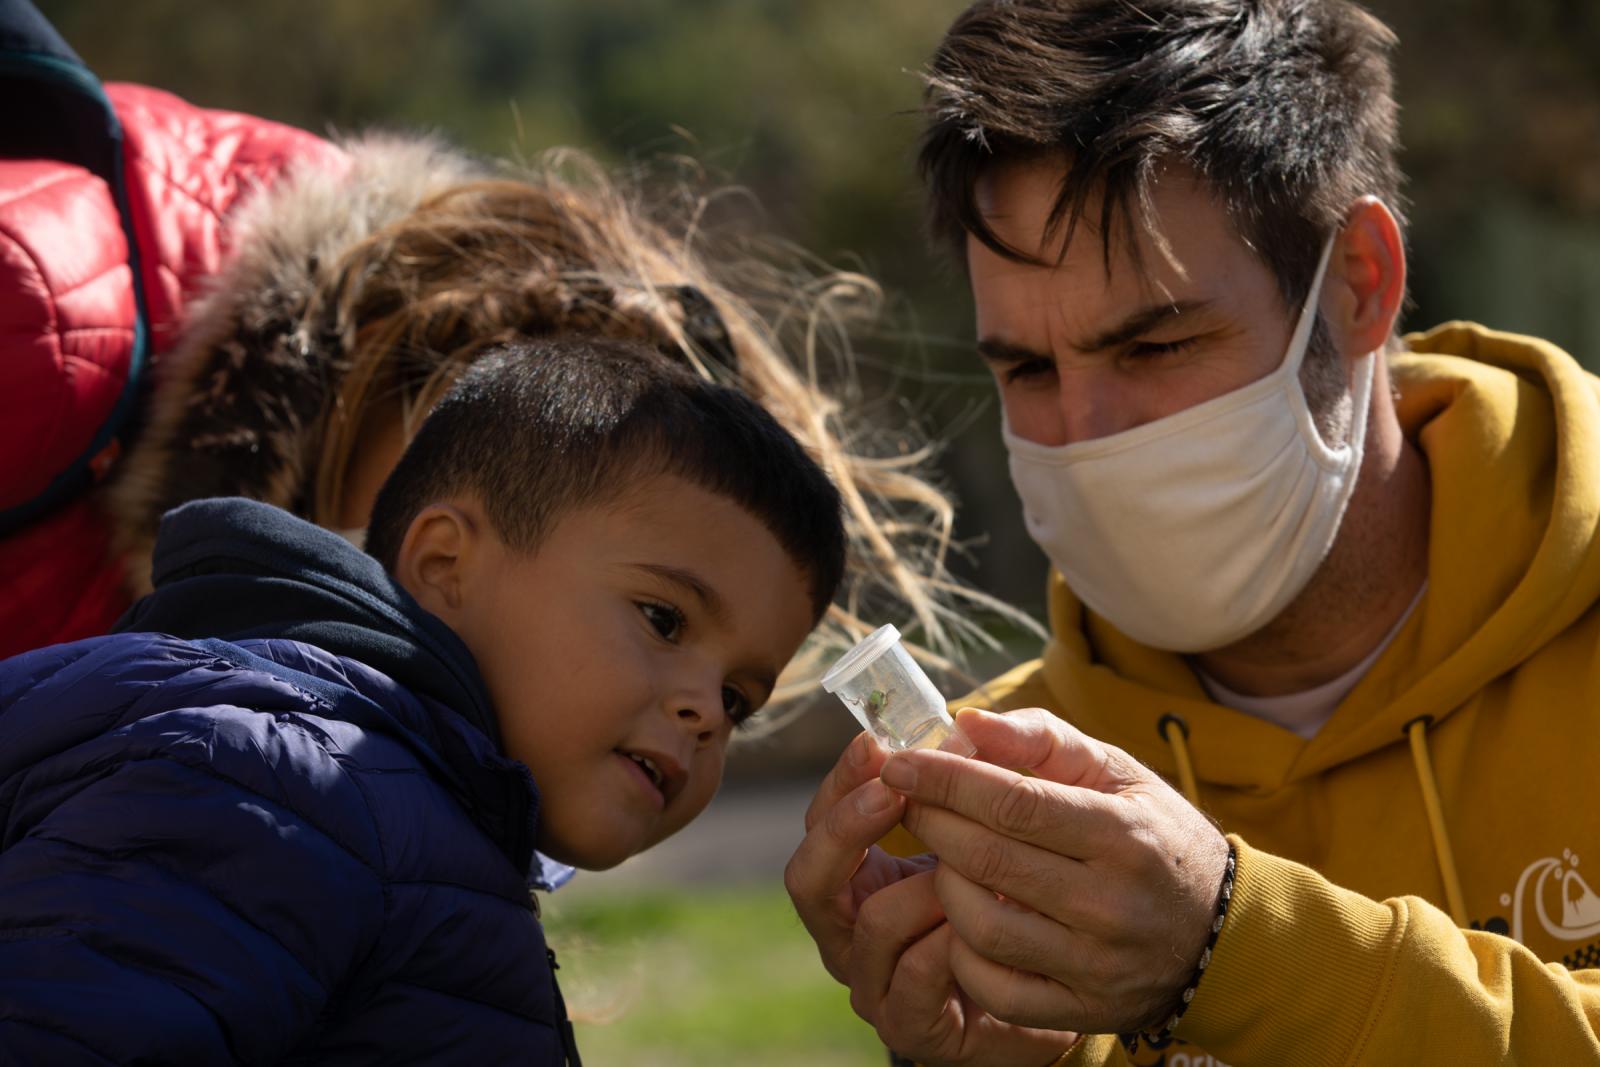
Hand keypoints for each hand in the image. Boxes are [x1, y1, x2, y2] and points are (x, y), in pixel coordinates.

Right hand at [786, 732, 1078, 1066]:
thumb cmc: (1023, 892)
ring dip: (918, 888)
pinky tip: (977, 922)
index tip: (876, 744)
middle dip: (847, 829)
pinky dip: (945, 945)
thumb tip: (969, 719)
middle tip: (894, 791)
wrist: (1064, 987)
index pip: (820, 823)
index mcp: (859, 879)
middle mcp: (850, 932)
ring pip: (868, 926)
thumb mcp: (1008, 823)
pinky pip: (912, 980)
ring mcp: (875, 983)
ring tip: (962, 868)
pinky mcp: (910, 1027)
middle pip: (809, 878)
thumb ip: (990, 769)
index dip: (841, 784)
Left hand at [881, 707, 1228, 1035]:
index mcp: (1124, 835)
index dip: (945, 780)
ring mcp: (1096, 965)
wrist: (1221, 933)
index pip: (1012, 804)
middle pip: (987, 860)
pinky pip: (993, 986)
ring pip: (981, 926)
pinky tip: (965, 916)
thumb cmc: (1154, 835)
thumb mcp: (1117, 772)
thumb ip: (1042, 739)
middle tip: (910, 802)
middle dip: (932, 823)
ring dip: (943, 884)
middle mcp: (1112, 905)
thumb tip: (966, 722)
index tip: (900, 763)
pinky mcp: (1082, 1011)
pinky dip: (962, 950)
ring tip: (945, 858)